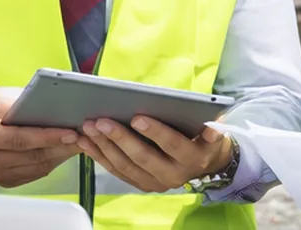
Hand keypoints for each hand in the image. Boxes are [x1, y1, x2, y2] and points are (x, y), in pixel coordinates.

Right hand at [0, 81, 80, 187]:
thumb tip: (16, 106)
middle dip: (62, 145)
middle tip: (85, 134)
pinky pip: (36, 172)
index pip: (20, 139)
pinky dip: (54, 160)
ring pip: (38, 165)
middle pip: (33, 155)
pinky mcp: (6, 180)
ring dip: (62, 154)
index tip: (70, 131)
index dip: (47, 136)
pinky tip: (65, 148)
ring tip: (81, 139)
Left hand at [75, 116, 229, 192]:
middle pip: (142, 157)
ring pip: (125, 166)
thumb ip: (212, 129)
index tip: (136, 117)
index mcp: (192, 159)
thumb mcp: (214, 132)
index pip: (171, 145)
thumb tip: (213, 128)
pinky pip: (116, 171)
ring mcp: (155, 183)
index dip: (155, 132)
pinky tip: (86, 142)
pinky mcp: (141, 184)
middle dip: (120, 138)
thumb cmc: (204, 138)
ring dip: (104, 147)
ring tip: (88, 128)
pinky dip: (99, 156)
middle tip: (101, 121)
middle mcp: (173, 176)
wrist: (205, 164)